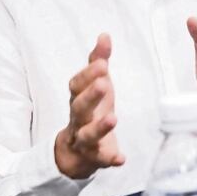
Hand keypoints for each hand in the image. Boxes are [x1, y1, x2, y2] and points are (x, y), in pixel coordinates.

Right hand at [54, 34, 124, 178]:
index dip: (88, 75)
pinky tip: (121, 159)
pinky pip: (102, 160)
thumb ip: (98, 62)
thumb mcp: (95, 85)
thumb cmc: (89, 111)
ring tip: (113, 118)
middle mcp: (78, 119)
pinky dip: (110, 159)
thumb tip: (104, 35)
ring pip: (87, 135)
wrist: (75, 152)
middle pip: (79, 108)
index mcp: (78, 100)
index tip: (103, 64)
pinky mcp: (96, 158)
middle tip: (105, 84)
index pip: (76, 86)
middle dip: (90, 96)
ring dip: (100, 127)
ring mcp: (85, 140)